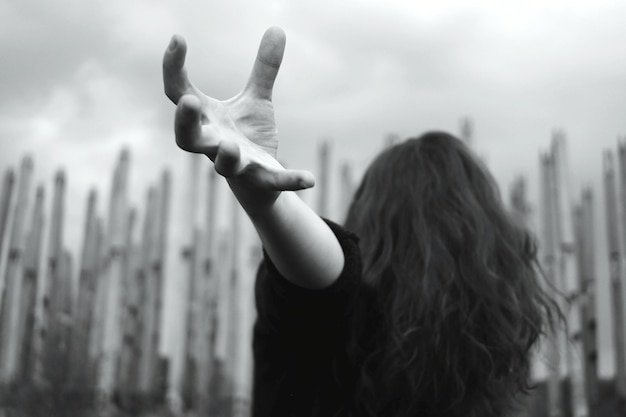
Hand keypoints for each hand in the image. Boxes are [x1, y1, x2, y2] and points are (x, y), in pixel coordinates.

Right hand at [162, 27, 314, 195]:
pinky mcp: (261, 179)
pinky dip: (290, 180)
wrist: (257, 181)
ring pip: (223, 165)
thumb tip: (277, 28)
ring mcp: (236, 164)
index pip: (178, 93)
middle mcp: (213, 143)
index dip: (173, 68)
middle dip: (185, 121)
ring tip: (230, 144)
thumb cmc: (246, 135)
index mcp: (207, 119)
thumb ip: (264, 69)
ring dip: (226, 155)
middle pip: (187, 137)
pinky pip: (273, 182)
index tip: (178, 38)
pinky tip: (310, 180)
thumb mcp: (256, 99)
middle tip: (188, 102)